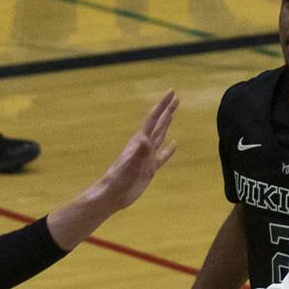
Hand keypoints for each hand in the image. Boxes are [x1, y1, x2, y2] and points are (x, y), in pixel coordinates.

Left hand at [91, 91, 179, 210]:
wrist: (112, 195)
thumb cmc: (117, 181)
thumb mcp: (129, 166)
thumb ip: (137, 153)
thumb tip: (144, 139)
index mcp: (139, 141)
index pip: (153, 119)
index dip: (162, 105)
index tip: (172, 92)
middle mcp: (143, 146)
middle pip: (158, 124)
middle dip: (167, 110)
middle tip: (176, 98)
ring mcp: (147, 157)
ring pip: (160, 136)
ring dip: (167, 125)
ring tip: (172, 114)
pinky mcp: (149, 169)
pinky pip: (162, 156)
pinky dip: (169, 150)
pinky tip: (174, 144)